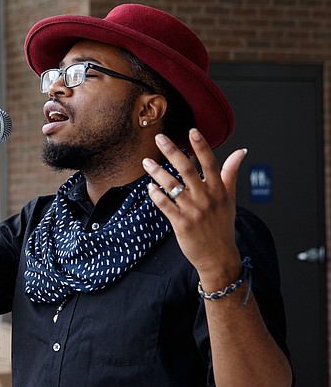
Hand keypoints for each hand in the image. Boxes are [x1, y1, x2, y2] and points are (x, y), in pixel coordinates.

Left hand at [143, 129, 245, 283]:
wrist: (219, 256)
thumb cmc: (222, 225)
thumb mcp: (230, 198)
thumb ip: (231, 173)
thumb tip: (241, 151)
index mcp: (219, 190)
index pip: (211, 163)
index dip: (201, 146)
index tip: (192, 131)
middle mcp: (206, 198)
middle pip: (188, 169)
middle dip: (172, 152)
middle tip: (159, 138)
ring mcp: (193, 211)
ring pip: (173, 186)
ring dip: (157, 172)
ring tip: (146, 162)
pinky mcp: (181, 224)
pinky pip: (166, 205)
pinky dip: (156, 195)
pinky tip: (149, 187)